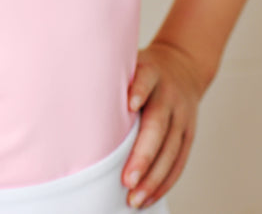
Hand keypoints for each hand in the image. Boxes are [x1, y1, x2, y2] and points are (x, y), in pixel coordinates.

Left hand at [121, 40, 206, 208]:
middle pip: (158, 125)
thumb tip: (72, 93)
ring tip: (135, 198)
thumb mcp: (129, 63)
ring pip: (171, 150)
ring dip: (153, 178)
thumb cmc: (143, 72)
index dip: (139, 90)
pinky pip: (179, 161)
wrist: (183, 66)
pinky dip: (164, 182)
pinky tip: (149, 196)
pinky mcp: (189, 134)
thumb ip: (111, 76)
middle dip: (143, 155)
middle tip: (126, 180)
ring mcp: (182, 116)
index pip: (146, 80)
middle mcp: (168, 95)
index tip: (130, 104)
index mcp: (151, 73)